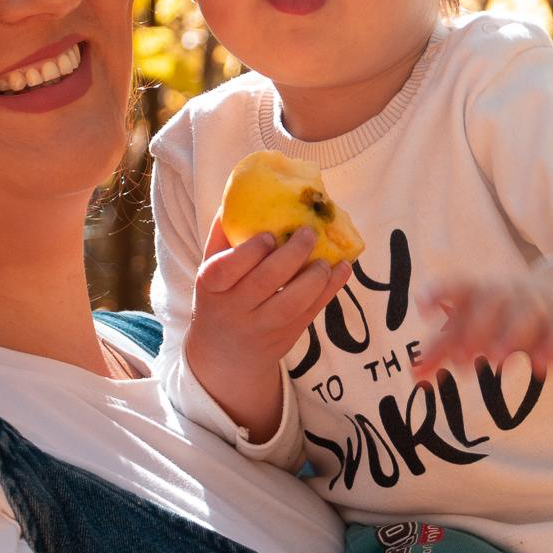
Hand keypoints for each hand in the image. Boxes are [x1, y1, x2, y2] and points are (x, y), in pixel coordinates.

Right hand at [184, 216, 351, 441]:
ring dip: (314, 277)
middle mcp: (235, 309)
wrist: (224, 358)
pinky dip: (330, 290)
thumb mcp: (210, 271)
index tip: (270, 234)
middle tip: (309, 232)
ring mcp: (262, 326)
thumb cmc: (219, 299)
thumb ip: (222, 237)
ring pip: (291, 302)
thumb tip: (236, 194)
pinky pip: (311, 312)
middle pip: (265, 281)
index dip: (251, 250)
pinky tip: (342, 269)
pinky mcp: (287, 336)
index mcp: (211, 287)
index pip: (227, 268)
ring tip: (326, 256)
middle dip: (292, 255)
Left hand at [411, 268, 552, 380]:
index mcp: (480, 292)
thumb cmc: (499, 316)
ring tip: (496, 363)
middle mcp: (508, 294)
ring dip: (510, 336)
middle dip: (476, 328)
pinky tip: (540, 368)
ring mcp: (539, 307)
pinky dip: (552, 349)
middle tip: (461, 359)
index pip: (458, 287)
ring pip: (526, 315)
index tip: (421, 307)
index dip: (439, 293)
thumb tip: (414, 377)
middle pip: (491, 302)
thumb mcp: (471, 326)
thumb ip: (442, 350)